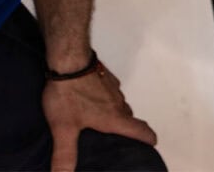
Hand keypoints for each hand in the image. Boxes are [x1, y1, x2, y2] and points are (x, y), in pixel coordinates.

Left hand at [40, 61, 157, 171]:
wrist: (68, 60)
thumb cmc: (69, 93)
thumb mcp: (63, 128)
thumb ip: (65, 154)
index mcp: (114, 118)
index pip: (141, 130)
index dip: (148, 139)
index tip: (151, 145)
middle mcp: (118, 103)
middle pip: (130, 119)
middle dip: (127, 129)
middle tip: (117, 139)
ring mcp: (113, 88)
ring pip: (119, 105)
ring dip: (114, 114)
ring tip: (99, 122)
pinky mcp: (104, 77)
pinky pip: (110, 92)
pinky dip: (105, 100)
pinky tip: (88, 101)